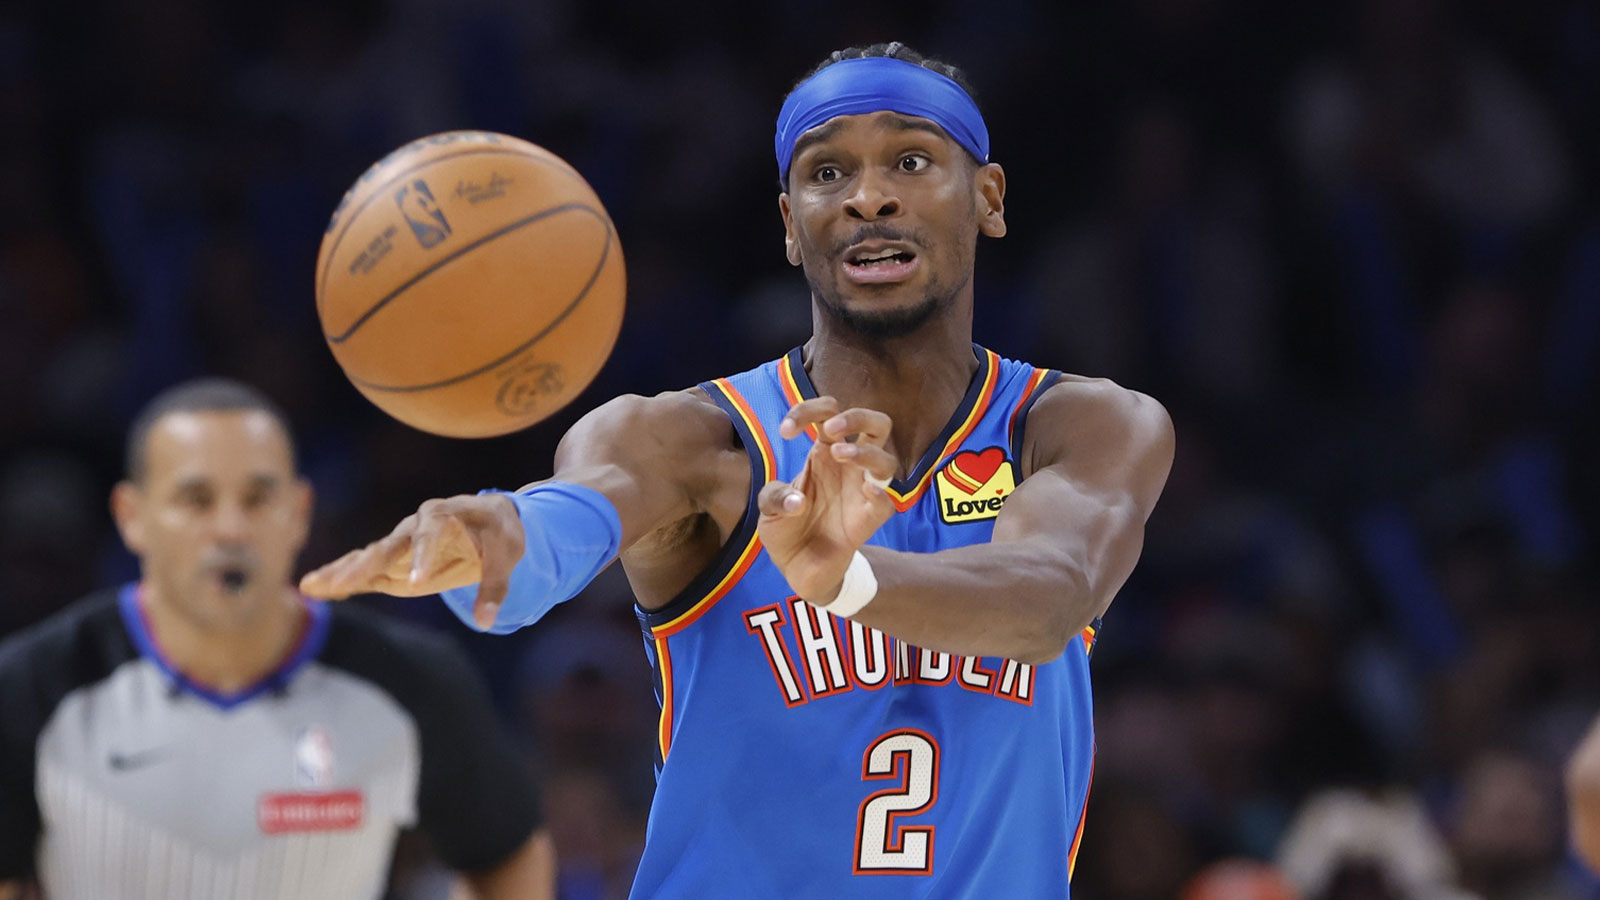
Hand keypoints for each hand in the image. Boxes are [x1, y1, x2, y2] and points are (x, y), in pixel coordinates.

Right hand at [299, 494, 525, 627]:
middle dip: (364, 564)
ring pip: (368, 556)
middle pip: (387, 545)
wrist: (489, 517)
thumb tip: (486, 621)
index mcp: (444, 516)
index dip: (423, 557)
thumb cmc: (499, 533)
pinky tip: (315, 588)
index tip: (417, 583)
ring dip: (340, 571)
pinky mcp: (395, 558)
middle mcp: (415, 525)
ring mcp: (401, 541)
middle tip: (343, 583)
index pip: (431, 536)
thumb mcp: (507, 556)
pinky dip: (342, 576)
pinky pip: (365, 567)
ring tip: (310, 585)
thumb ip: (494, 587)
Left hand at [757, 397, 895, 603]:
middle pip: (876, 424)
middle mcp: (848, 467)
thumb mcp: (769, 508)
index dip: (809, 411)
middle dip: (857, 417)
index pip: (829, 413)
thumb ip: (776, 497)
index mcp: (823, 453)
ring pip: (887, 460)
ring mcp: (862, 491)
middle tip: (831, 429)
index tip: (785, 431)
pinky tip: (865, 491)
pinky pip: (887, 502)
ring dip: (865, 452)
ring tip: (838, 455)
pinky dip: (880, 493)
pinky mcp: (869, 520)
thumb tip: (798, 502)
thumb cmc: (786, 528)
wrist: (797, 568)